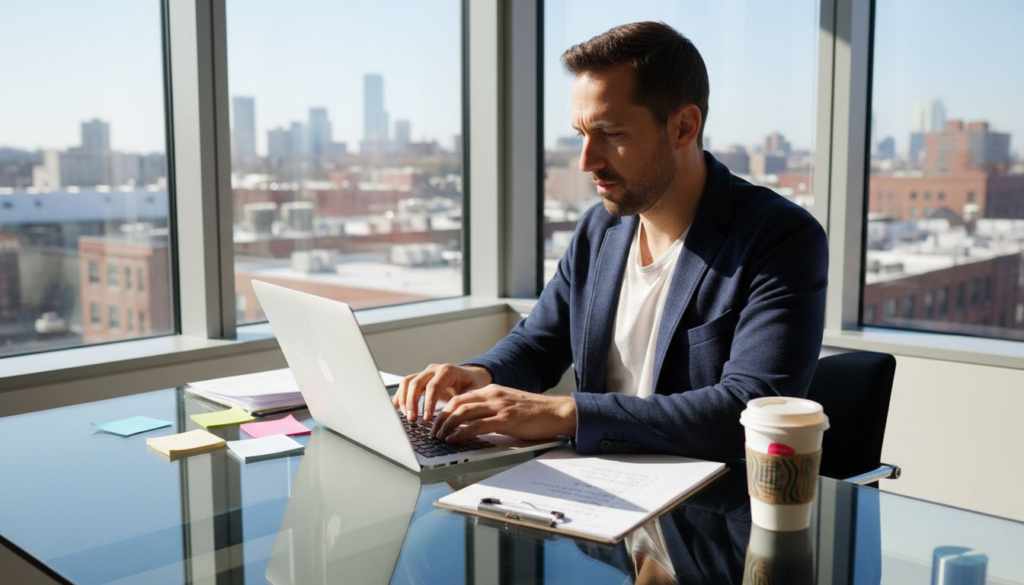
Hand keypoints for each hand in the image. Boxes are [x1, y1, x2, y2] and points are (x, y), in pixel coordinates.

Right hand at [393, 363, 492, 421]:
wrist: (472, 377)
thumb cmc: (474, 385)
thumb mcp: (475, 393)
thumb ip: (465, 402)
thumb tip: (455, 417)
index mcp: (448, 371)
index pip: (434, 386)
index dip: (428, 403)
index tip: (427, 418)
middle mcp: (434, 369)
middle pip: (417, 383)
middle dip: (412, 402)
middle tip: (412, 420)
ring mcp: (425, 373)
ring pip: (408, 382)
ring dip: (404, 400)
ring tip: (407, 416)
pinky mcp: (420, 379)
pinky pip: (405, 385)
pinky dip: (399, 395)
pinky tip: (396, 408)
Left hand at [429, 385, 575, 442]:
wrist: (556, 412)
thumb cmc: (534, 412)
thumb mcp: (509, 405)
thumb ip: (491, 409)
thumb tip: (473, 423)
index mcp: (492, 390)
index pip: (460, 398)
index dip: (445, 410)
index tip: (437, 422)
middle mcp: (493, 395)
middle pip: (457, 403)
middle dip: (441, 418)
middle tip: (433, 431)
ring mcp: (499, 406)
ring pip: (463, 413)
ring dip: (447, 426)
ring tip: (439, 437)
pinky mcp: (505, 420)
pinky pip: (477, 425)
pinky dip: (462, 432)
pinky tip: (454, 439)